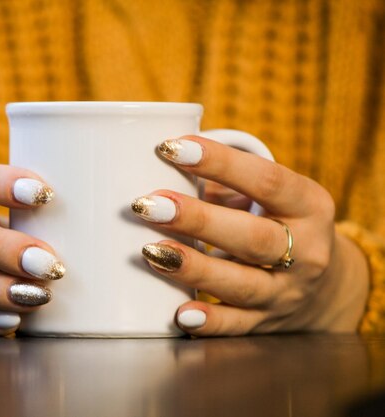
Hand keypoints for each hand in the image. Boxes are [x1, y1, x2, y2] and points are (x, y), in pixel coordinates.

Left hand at [131, 135, 368, 335]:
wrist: (324, 284)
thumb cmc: (278, 221)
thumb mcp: (272, 196)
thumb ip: (228, 181)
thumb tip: (158, 163)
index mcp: (309, 206)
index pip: (267, 180)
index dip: (220, 163)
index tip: (171, 147)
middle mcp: (306, 251)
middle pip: (252, 237)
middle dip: (198, 220)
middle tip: (149, 206)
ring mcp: (287, 292)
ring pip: (242, 284)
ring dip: (194, 269)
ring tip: (150, 251)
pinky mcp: (266, 323)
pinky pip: (237, 326)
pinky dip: (209, 322)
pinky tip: (179, 314)